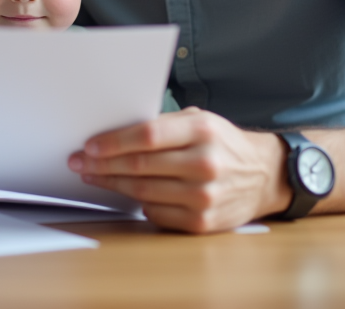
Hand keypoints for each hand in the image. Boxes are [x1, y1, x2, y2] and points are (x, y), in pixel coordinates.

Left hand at [67, 107, 289, 233]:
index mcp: (202, 130)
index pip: (147, 134)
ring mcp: (204, 196)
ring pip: (143, 191)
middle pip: (140, 165)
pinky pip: (156, 213)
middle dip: (102, 164)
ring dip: (111, 184)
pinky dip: (138, 203)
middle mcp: (205, 163)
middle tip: (79, 162)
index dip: (113, 141)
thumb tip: (115, 133)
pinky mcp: (202, 222)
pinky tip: (127, 193)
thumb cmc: (223, 143)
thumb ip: (164, 125)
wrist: (264, 175)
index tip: (89, 145)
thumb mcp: (200, 121)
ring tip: (93, 176)